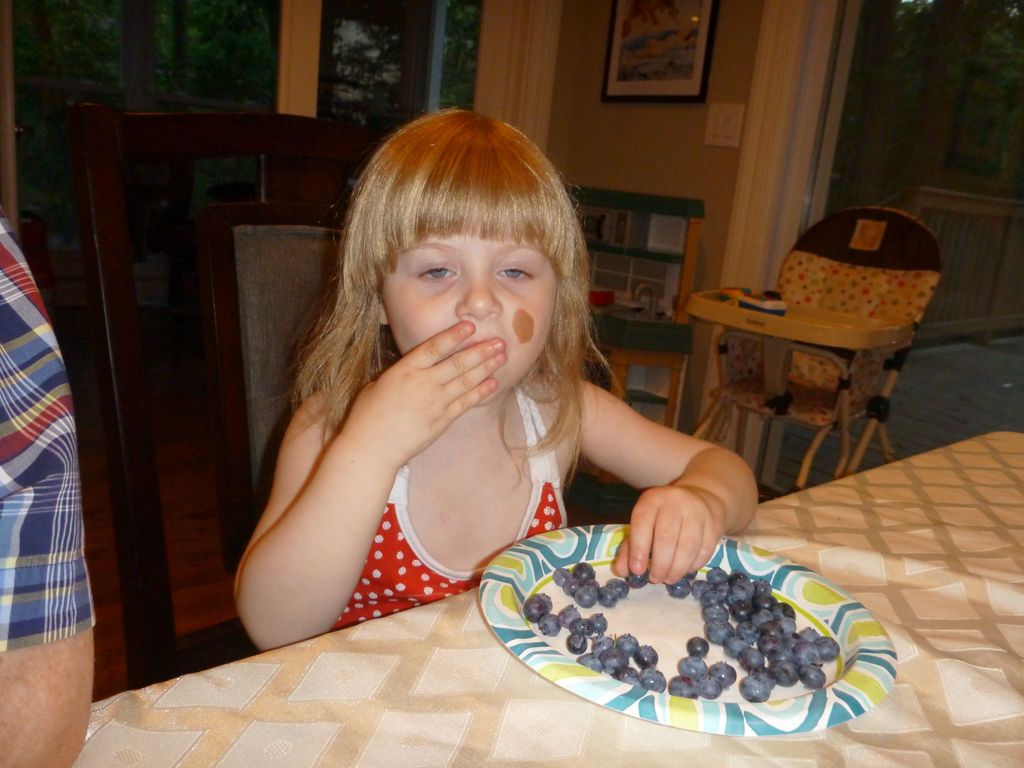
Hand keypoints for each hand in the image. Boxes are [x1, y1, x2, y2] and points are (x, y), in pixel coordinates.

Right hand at [343, 321, 505, 465]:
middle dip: (481, 351)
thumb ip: (401, 374)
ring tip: (502, 357)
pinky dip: (481, 392)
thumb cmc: (367, 415)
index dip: (454, 335)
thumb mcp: (378, 384)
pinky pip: (466, 403)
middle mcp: (424, 383)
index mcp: (405, 370)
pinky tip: (493, 383)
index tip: (470, 326)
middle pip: (458, 363)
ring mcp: (436, 402)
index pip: (434, 347)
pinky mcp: (443, 420)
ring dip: (486, 367)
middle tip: (499, 341)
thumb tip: (414, 369)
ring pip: (467, 380)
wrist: (372, 447)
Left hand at [612, 484, 724, 583]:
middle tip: (655, 579)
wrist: (700, 498)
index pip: (642, 523)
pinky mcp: (714, 524)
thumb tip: (621, 571)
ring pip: (688, 547)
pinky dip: (693, 566)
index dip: (638, 549)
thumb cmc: (664, 516)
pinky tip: (685, 570)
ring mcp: (697, 512)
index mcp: (652, 500)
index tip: (637, 571)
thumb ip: (629, 547)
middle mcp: (675, 501)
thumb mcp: (643, 524)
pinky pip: (704, 551)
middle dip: (660, 565)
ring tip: (668, 579)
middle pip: (667, 538)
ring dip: (677, 569)